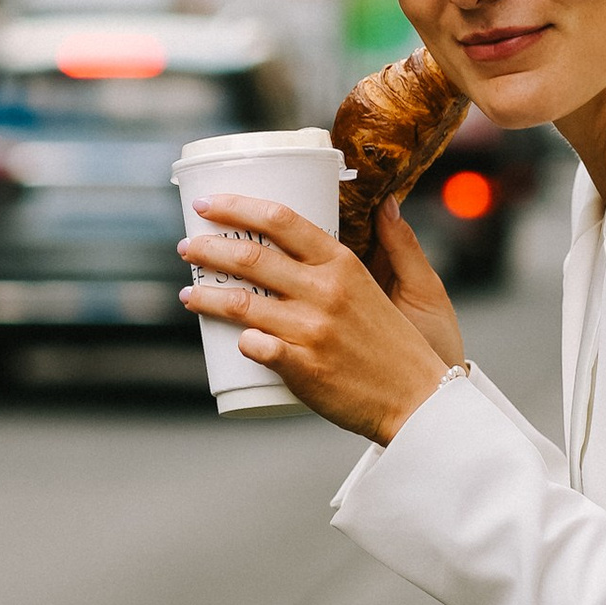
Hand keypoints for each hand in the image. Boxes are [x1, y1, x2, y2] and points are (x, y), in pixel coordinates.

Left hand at [179, 192, 453, 444]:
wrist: (419, 402)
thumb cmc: (403, 346)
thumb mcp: (412, 286)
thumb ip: (398, 244)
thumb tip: (387, 202)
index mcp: (344, 265)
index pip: (280, 220)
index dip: (236, 207)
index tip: (208, 204)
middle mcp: (324, 292)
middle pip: (250, 257)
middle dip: (207, 248)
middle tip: (186, 247)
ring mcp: (311, 331)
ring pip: (240, 304)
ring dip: (205, 295)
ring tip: (188, 294)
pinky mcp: (304, 368)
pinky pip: (256, 348)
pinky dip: (238, 342)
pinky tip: (226, 340)